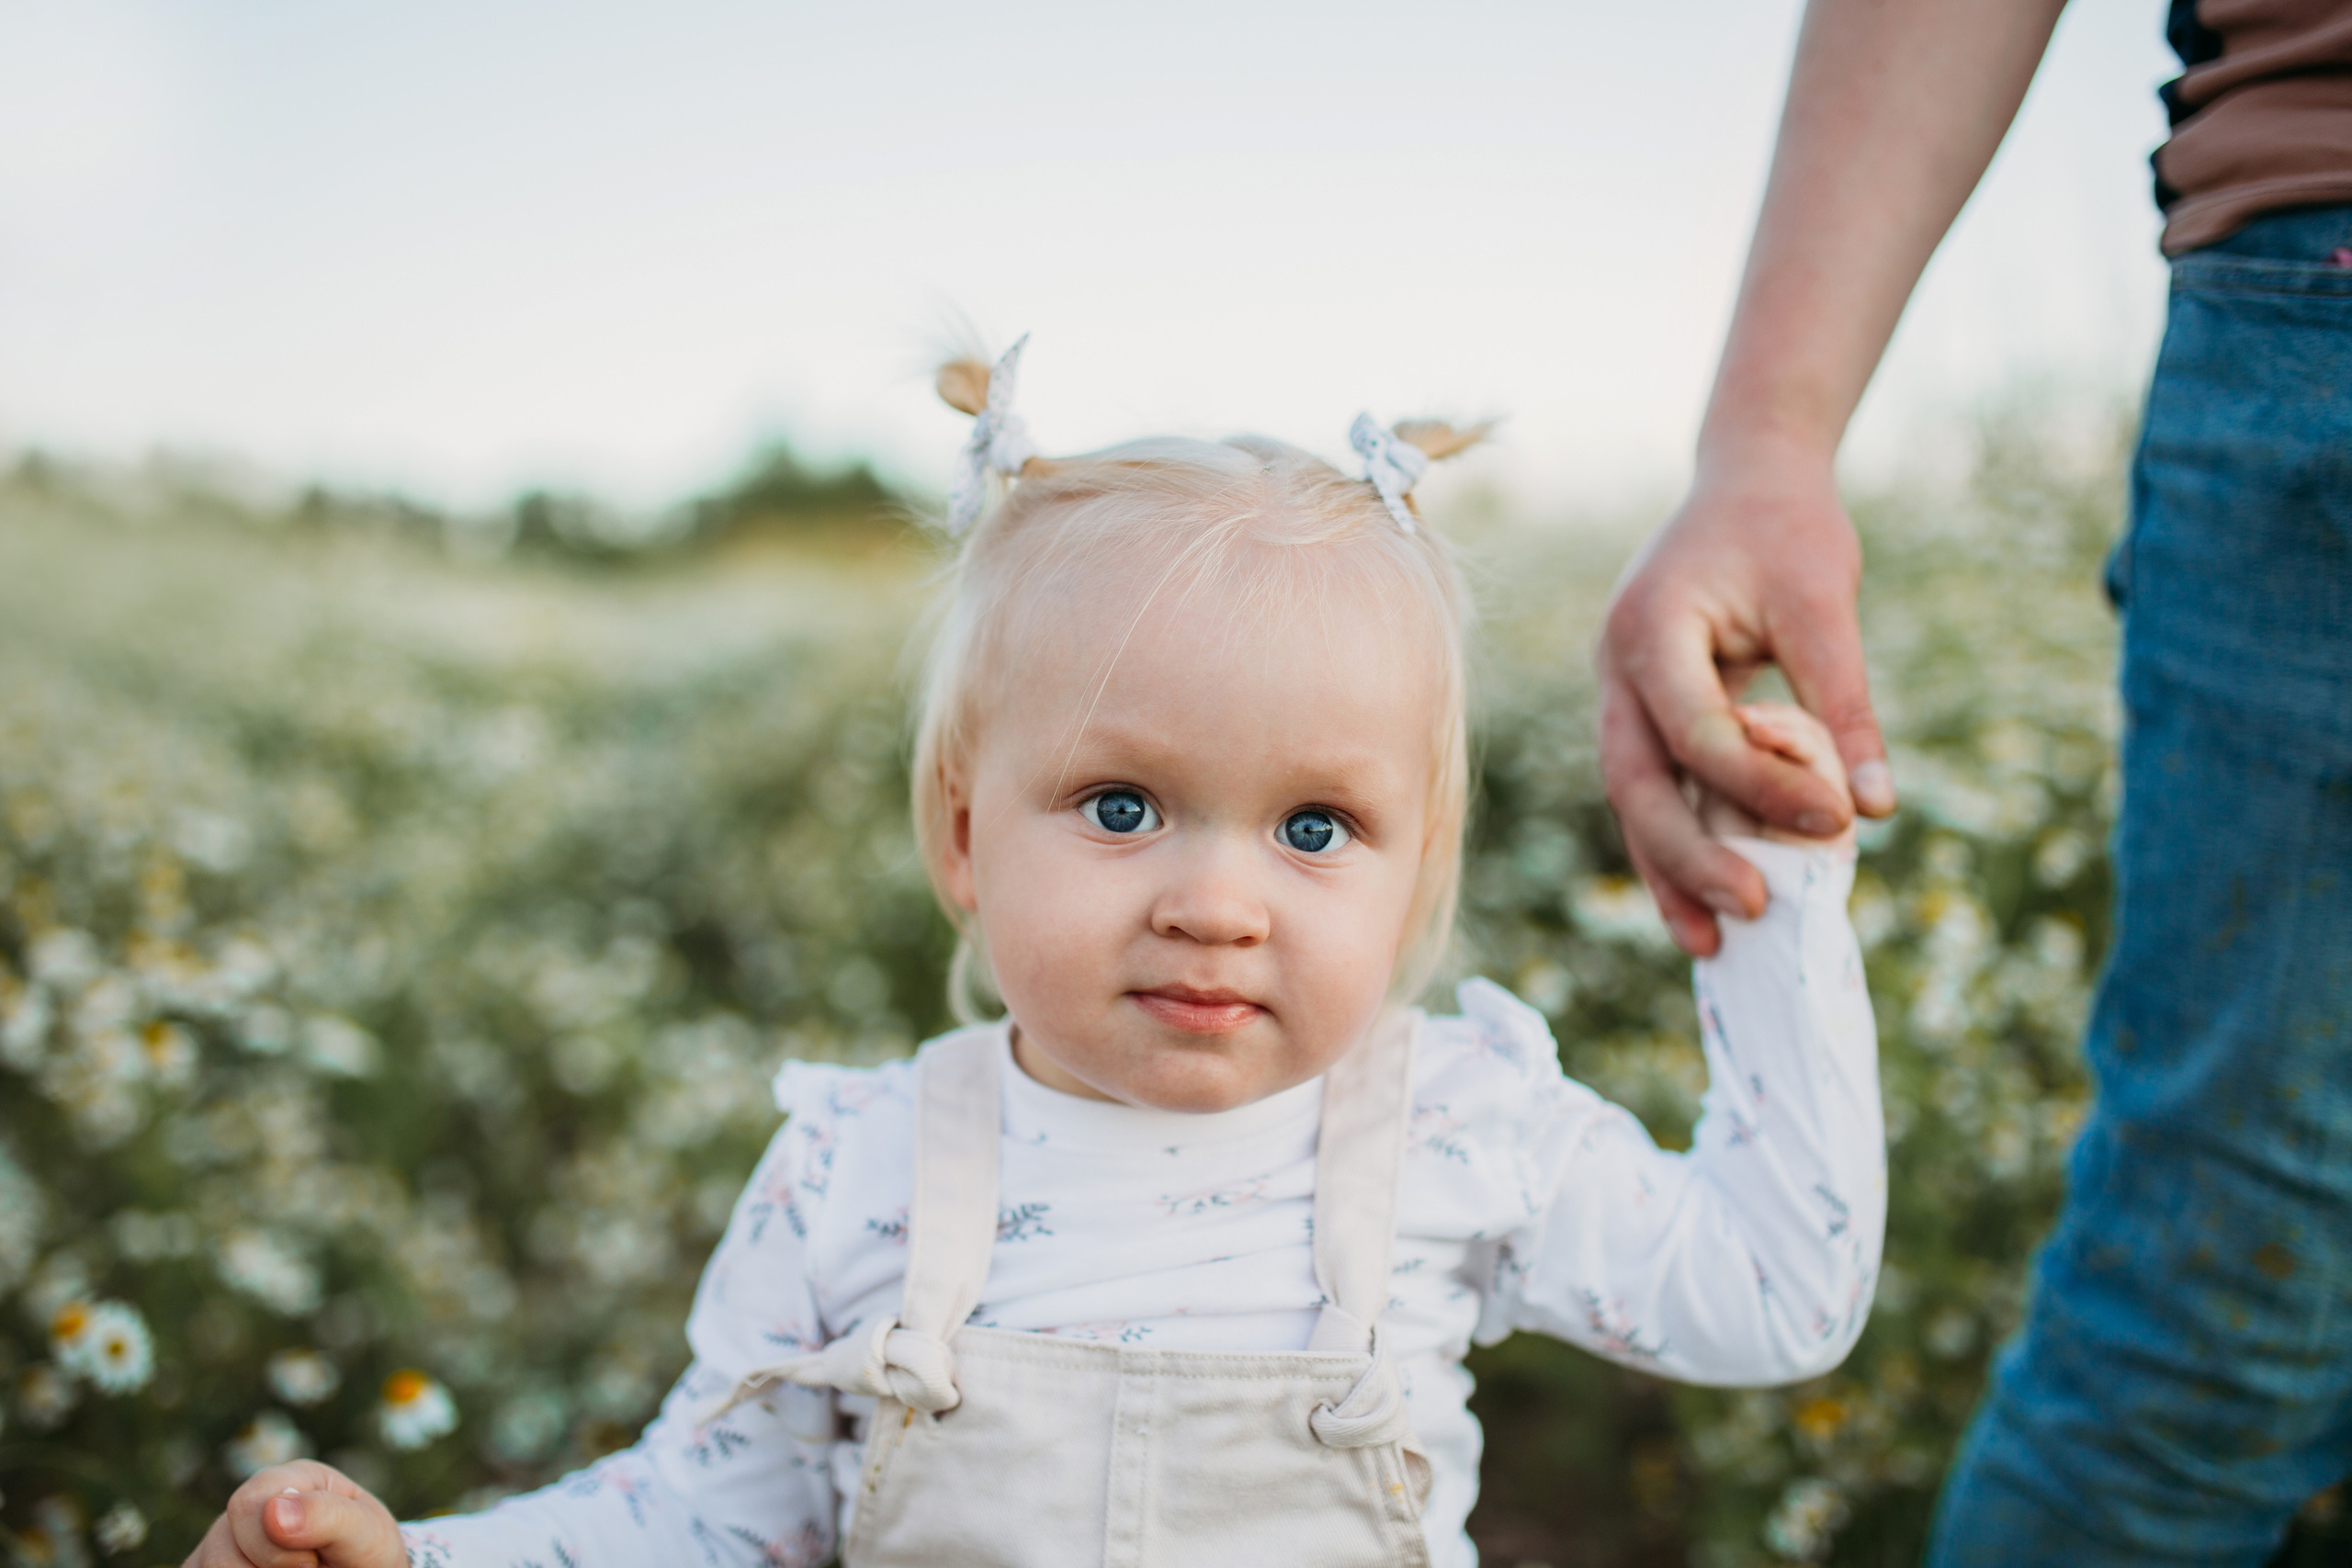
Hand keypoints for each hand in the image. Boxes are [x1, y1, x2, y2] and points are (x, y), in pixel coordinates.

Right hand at [183, 1461, 406, 1567]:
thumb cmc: (365, 1554)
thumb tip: (273, 1510)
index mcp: (286, 1481)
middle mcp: (247, 1508)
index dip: (277, 1549)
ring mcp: (220, 1543)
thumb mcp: (366, 1533)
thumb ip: (327, 1516)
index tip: (312, 1564)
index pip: (247, 1506)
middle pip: (219, 1551)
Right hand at [1597, 449, 1891, 955]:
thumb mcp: (1825, 604)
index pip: (1695, 730)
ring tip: (1713, 944)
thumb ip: (1845, 704)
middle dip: (1685, 857)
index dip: (1760, 787)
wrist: (1747, 479)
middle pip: (1634, 783)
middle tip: (1749, 915)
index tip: (1835, 827)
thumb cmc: (1789, 529)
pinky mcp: (1640, 710)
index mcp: (1650, 627)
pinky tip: (1707, 901)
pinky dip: (1676, 843)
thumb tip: (1880, 808)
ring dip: (1668, 871)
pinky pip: (1650, 788)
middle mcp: (1616, 666)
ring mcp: (1618, 691)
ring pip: (1631, 798)